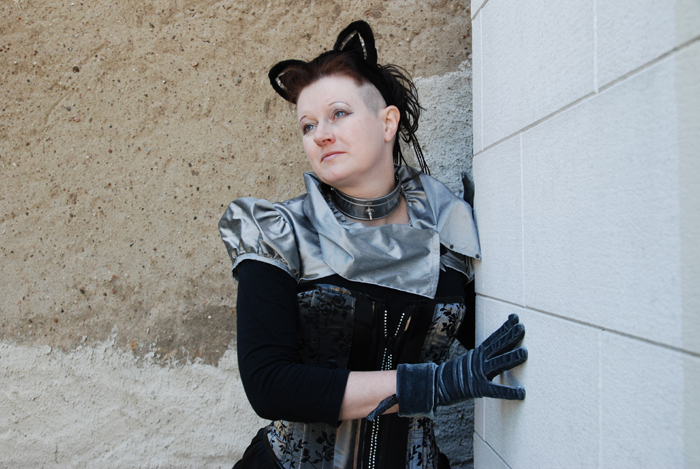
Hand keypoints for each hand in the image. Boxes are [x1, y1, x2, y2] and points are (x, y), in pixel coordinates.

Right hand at [395, 314, 527, 417]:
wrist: (436, 385)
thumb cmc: (454, 376)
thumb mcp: (469, 362)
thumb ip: (481, 358)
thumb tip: (490, 354)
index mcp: (478, 354)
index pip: (494, 338)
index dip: (505, 328)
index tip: (515, 318)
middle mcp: (479, 360)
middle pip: (497, 346)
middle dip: (511, 336)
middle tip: (522, 327)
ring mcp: (479, 373)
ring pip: (498, 363)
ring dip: (511, 357)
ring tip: (524, 353)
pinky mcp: (478, 388)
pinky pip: (496, 390)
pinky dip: (509, 392)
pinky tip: (521, 393)